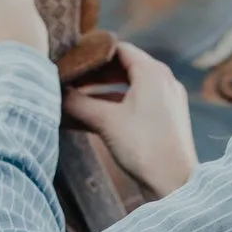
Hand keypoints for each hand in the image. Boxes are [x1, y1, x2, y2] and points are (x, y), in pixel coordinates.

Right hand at [63, 40, 197, 197]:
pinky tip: (97, 116)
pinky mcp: (168, 118)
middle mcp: (164, 80)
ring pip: (130, 86)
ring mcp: (168, 99)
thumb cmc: (143, 147)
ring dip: (104, 91)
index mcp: (152, 72)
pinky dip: (118, 105)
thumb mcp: (105, 121)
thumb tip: (56, 93)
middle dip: (96, 74)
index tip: (72, 60)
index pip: (118, 48)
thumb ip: (78, 103)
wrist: (174, 183)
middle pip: (124, 66)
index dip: (92, 53)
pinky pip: (139, 102)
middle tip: (71, 80)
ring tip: (78, 99)